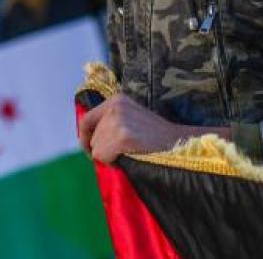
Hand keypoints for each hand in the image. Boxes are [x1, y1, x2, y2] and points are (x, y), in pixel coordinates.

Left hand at [78, 94, 223, 164]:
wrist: (178, 144)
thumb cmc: (154, 137)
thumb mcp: (130, 119)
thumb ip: (110, 122)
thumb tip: (85, 139)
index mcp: (116, 99)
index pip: (86, 120)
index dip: (84, 138)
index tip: (89, 150)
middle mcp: (114, 106)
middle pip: (91, 138)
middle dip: (103, 149)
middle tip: (126, 150)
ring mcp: (118, 120)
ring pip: (96, 149)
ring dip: (110, 156)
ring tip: (131, 152)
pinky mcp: (122, 137)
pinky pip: (102, 157)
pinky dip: (113, 162)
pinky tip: (130, 156)